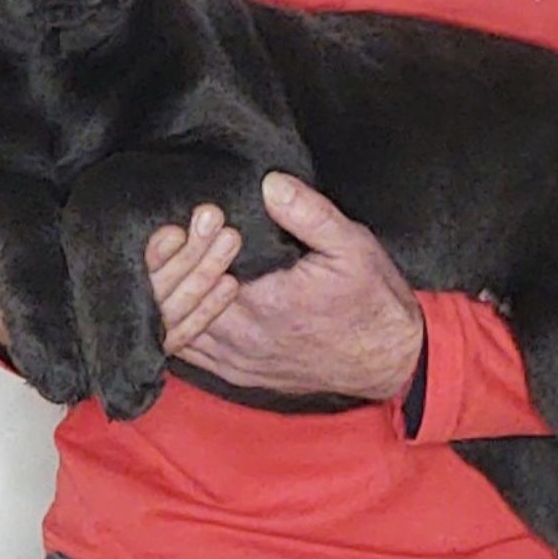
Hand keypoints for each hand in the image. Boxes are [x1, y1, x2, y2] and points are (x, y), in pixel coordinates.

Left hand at [145, 173, 423, 399]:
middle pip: (172, 306)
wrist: (390, 359)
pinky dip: (175, 325)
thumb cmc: (372, 301)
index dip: (184, 244)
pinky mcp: (239, 374)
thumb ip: (310, 214)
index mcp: (262, 306)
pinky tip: (180, 300)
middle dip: (167, 266)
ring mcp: (236, 362)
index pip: (195, 275)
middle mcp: (240, 340)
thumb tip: (271, 183)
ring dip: (168, 297)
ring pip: (173, 332)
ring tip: (174, 260)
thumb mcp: (351, 246)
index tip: (198, 216)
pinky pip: (188, 354)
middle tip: (173, 232)